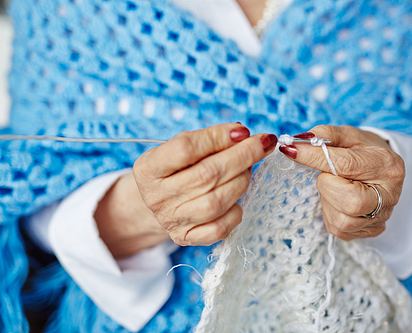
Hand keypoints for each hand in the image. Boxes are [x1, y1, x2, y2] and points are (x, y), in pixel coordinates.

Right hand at [96, 123, 277, 256]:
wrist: (162, 200)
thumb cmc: (177, 168)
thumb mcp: (182, 148)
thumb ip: (208, 139)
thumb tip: (242, 134)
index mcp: (148, 169)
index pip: (185, 148)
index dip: (218, 137)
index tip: (243, 131)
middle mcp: (157, 197)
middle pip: (207, 175)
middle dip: (242, 156)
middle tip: (263, 143)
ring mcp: (171, 221)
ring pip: (217, 201)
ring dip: (242, 180)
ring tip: (248, 168)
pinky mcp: (187, 238)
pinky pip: (220, 228)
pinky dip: (236, 210)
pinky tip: (237, 196)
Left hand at [279, 125, 404, 240]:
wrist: (380, 171)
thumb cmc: (363, 152)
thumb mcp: (348, 136)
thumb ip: (324, 135)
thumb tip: (296, 143)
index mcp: (387, 166)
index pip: (346, 165)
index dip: (315, 157)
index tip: (293, 150)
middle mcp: (389, 196)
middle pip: (350, 201)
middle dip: (327, 186)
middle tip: (326, 174)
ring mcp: (381, 218)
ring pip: (341, 220)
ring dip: (328, 200)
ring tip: (335, 186)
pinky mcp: (369, 232)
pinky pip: (338, 229)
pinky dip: (330, 212)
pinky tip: (337, 200)